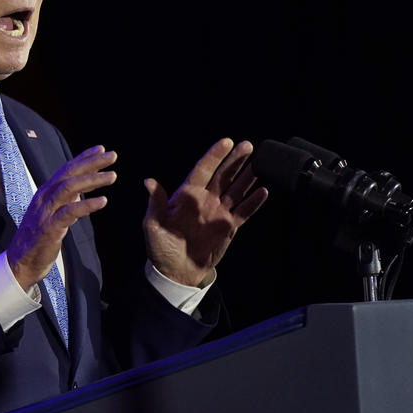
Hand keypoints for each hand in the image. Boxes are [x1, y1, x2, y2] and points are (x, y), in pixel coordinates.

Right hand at [7, 145, 116, 289]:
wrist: (19, 263)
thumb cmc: (37, 239)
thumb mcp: (51, 214)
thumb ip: (65, 200)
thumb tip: (82, 189)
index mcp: (45, 193)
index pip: (65, 170)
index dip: (83, 158)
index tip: (101, 149)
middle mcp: (44, 198)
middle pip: (69, 174)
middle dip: (91, 163)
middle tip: (112, 156)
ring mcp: (45, 212)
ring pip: (69, 188)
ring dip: (92, 180)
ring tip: (112, 176)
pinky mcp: (49, 228)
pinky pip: (70, 212)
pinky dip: (87, 205)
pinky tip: (103, 201)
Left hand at [143, 138, 267, 286]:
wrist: (176, 271)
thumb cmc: (161, 247)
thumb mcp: (153, 224)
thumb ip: (156, 202)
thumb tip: (149, 181)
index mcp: (186, 195)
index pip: (203, 169)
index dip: (214, 156)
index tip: (226, 141)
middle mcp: (204, 200)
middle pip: (223, 175)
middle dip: (236, 160)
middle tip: (249, 145)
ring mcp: (217, 212)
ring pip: (236, 190)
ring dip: (248, 177)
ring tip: (261, 163)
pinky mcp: (228, 227)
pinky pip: (244, 211)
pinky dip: (253, 202)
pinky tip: (263, 191)